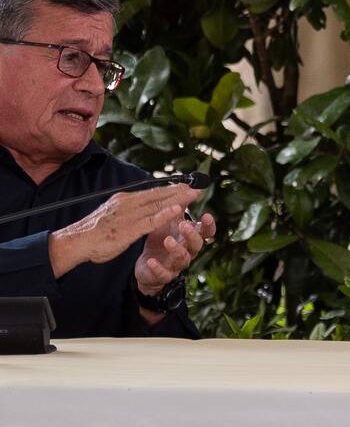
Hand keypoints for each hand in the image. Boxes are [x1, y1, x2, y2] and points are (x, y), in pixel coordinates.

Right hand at [48, 183, 200, 278]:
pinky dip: (166, 213)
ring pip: (159, 205)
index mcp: (125, 199)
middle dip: (180, 190)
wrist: (75, 241)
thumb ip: (127, 208)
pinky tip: (178, 210)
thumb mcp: (112, 213)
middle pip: (159, 195)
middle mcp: (129, 203)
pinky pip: (152, 220)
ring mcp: (130, 215)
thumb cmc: (93, 231)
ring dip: (178, 198)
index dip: (171, 188)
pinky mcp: (130, 229)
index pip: (152, 191)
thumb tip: (139, 204)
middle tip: (197, 186)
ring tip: (194, 194)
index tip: (186, 184)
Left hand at [135, 209, 216, 295]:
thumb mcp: (170, 221)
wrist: (147, 264)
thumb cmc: (162, 239)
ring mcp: (176, 264)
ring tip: (167, 240)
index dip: (208, 225)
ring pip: (183, 259)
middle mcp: (188, 251)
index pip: (206, 231)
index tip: (207, 215)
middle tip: (183, 225)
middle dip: (192, 235)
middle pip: (197, 244)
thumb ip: (178, 206)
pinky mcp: (163, 275)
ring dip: (177, 249)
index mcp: (191, 237)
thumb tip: (188, 187)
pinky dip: (158, 268)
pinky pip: (163, 273)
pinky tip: (151, 261)